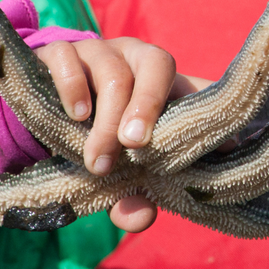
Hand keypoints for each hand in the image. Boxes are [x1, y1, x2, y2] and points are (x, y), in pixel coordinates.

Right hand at [33, 37, 210, 231]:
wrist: (45, 103)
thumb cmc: (98, 134)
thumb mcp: (119, 166)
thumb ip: (132, 194)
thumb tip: (141, 218)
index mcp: (161, 80)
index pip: (193, 85)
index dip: (205, 109)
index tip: (223, 145)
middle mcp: (134, 57)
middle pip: (156, 64)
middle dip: (147, 107)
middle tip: (134, 146)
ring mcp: (97, 50)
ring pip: (112, 71)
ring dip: (107, 121)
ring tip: (99, 162)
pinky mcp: (58, 50)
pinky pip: (66, 58)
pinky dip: (73, 87)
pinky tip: (76, 116)